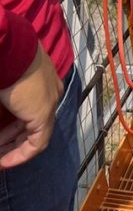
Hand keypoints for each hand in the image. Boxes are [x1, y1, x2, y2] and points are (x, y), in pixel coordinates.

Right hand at [0, 45, 63, 167]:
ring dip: (12, 150)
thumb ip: (6, 102)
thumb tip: (2, 113)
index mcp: (43, 82)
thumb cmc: (3, 63)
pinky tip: (3, 162)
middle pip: (31, 125)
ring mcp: (49, 102)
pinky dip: (20, 155)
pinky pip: (36, 143)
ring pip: (34, 135)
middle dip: (10, 142)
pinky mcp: (43, 113)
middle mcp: (50, 92)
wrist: (8, 48)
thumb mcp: (6, 84)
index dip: (13, 129)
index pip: (30, 112)